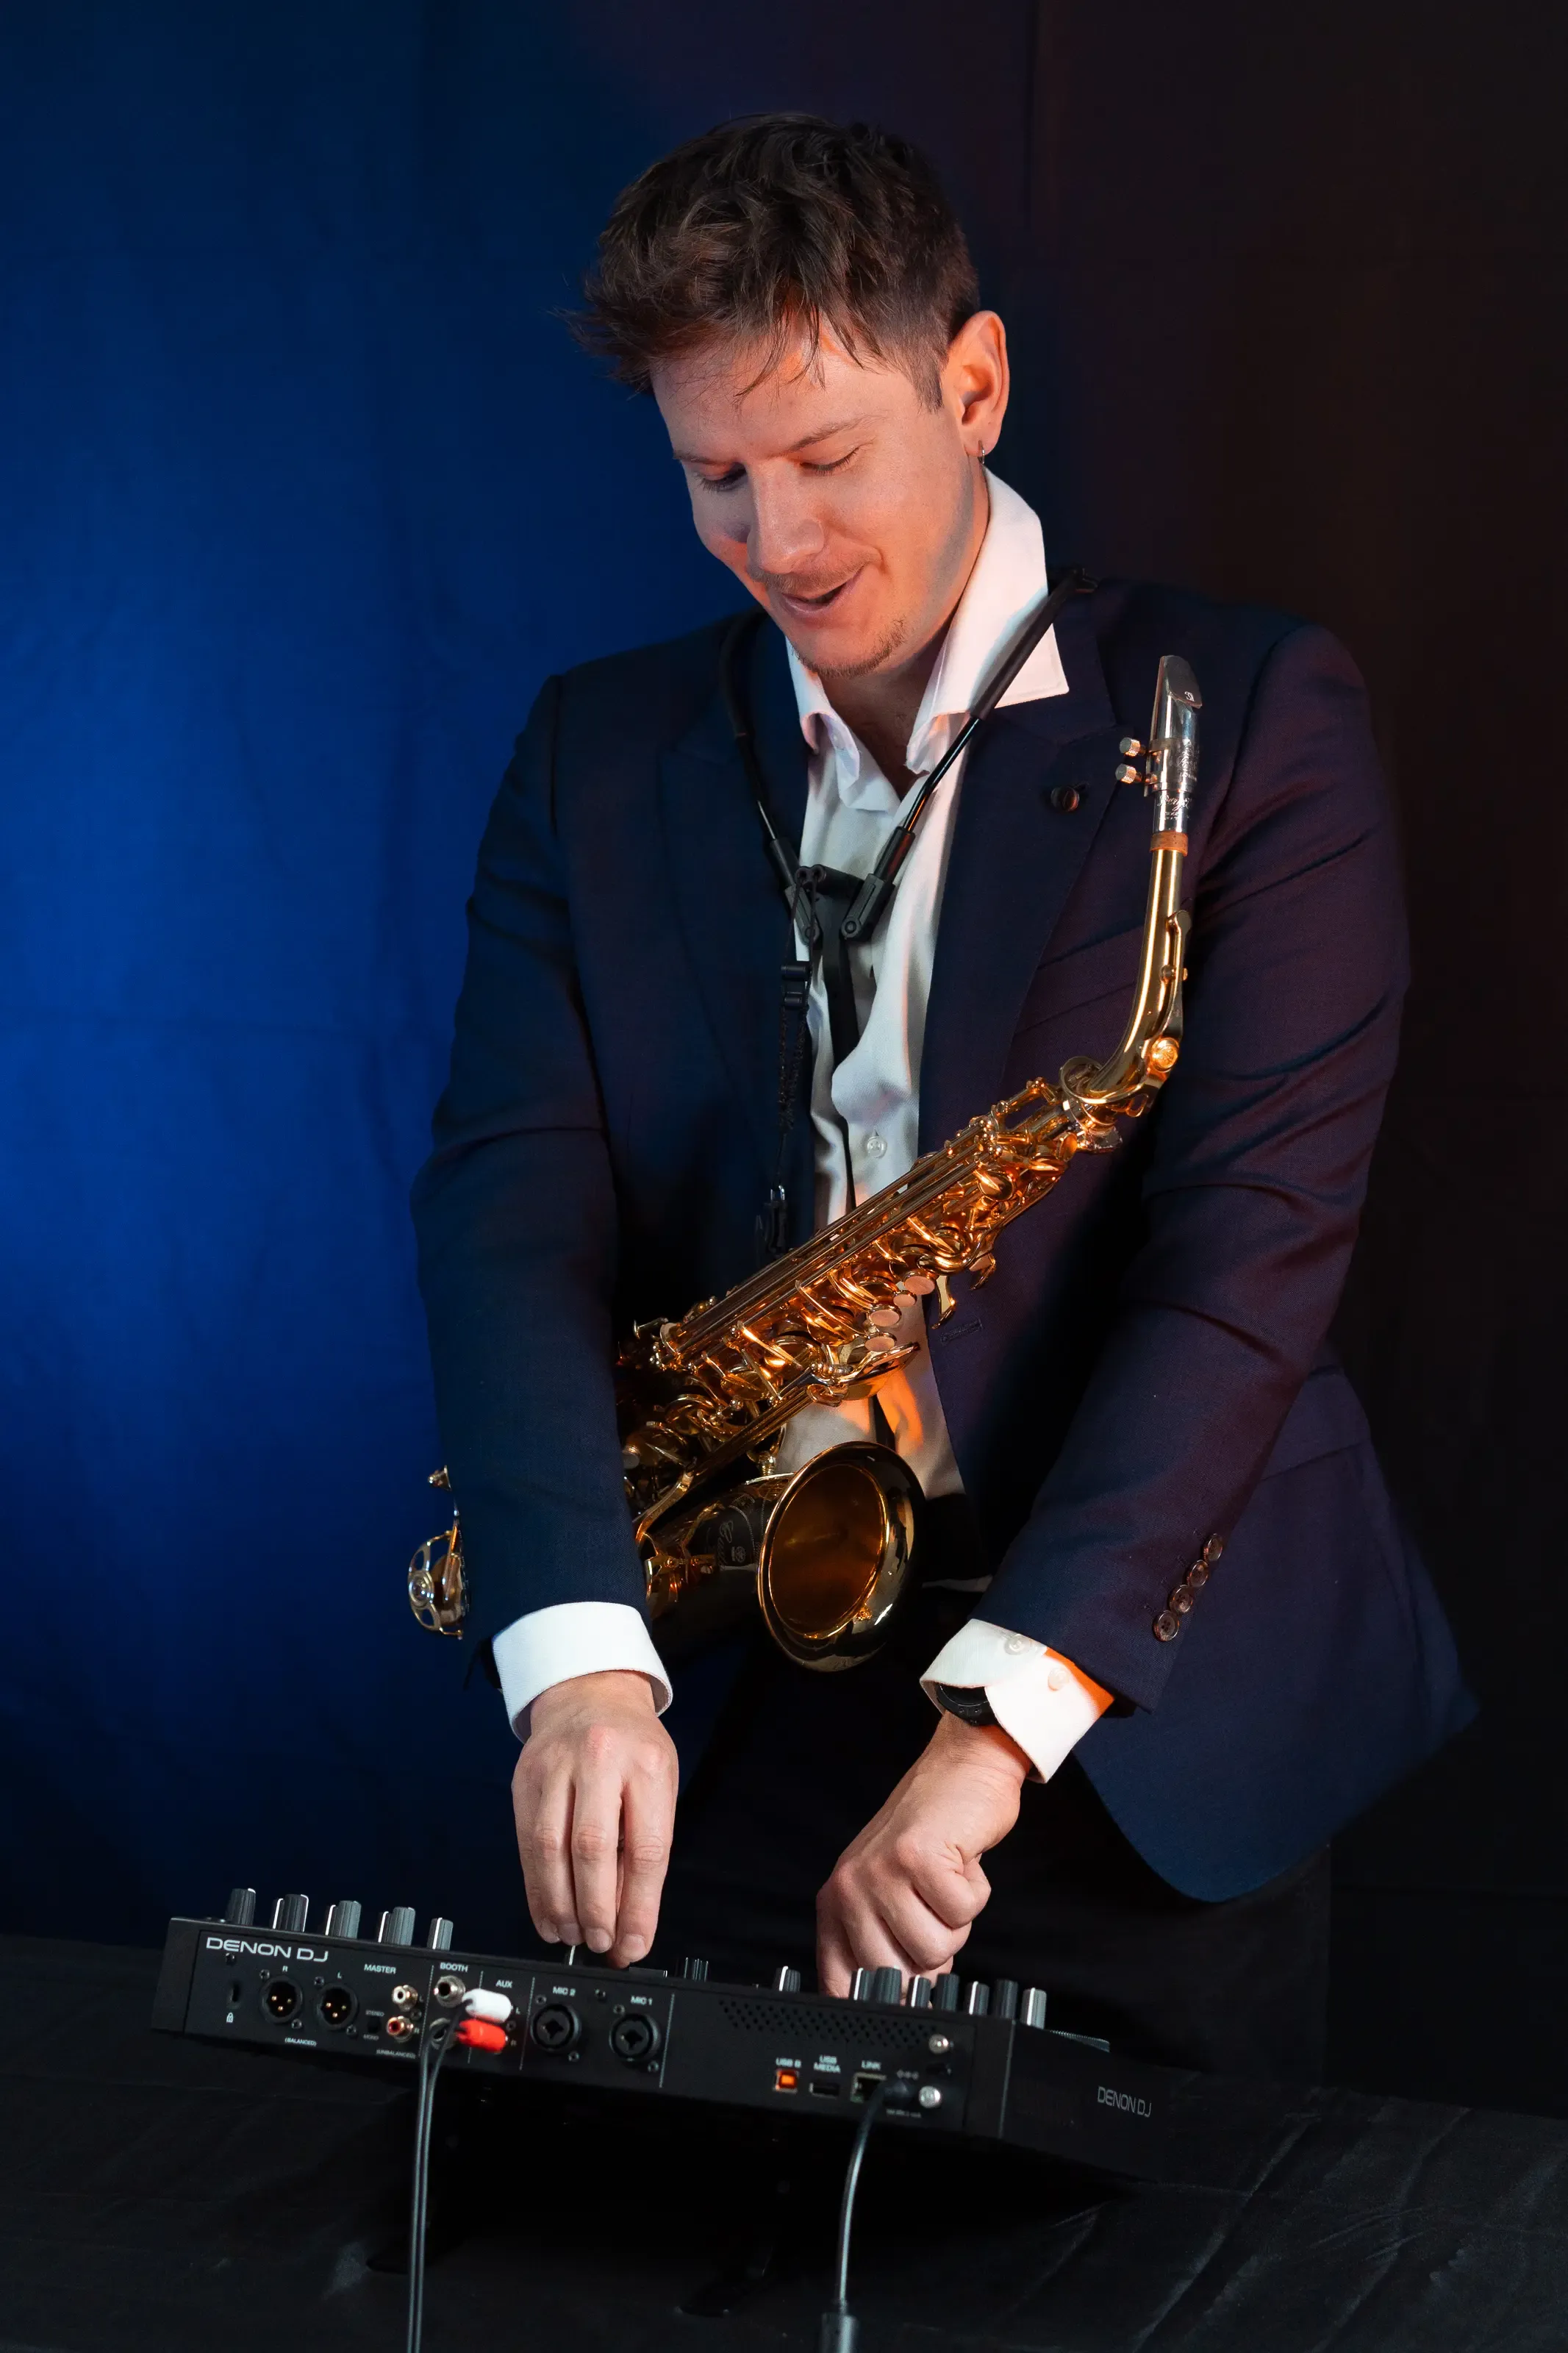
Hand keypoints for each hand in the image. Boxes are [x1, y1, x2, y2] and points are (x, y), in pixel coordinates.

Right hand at [512, 1670, 677, 1966]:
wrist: (589, 1692)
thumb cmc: (632, 1744)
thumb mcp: (658, 1783)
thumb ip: (645, 1844)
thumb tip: (631, 1919)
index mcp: (646, 1764)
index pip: (645, 1846)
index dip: (639, 1905)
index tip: (635, 1942)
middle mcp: (599, 1761)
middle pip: (592, 1847)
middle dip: (596, 1908)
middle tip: (602, 1942)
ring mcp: (555, 1768)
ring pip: (550, 1848)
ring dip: (560, 1904)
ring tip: (573, 1935)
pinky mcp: (524, 1780)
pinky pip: (525, 1844)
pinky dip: (535, 1888)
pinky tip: (547, 1915)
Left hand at [816, 1711, 1028, 1993]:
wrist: (959, 1772)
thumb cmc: (928, 1838)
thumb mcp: (888, 1894)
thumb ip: (884, 1945)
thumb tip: (900, 2007)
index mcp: (836, 1905)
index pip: (843, 1984)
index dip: (883, 2003)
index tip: (906, 2001)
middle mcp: (850, 1889)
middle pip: (901, 1976)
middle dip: (933, 1955)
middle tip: (933, 1910)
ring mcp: (882, 1872)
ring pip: (937, 1949)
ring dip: (956, 1920)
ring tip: (945, 1880)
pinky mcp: (919, 1857)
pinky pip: (963, 1912)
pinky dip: (975, 1892)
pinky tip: (959, 1862)